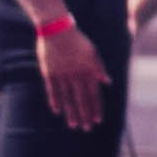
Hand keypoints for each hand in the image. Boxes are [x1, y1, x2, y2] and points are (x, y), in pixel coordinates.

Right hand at [35, 17, 111, 131]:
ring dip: (71, 112)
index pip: (94, 93)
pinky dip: (54, 100)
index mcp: (87, 69)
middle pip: (81, 98)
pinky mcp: (49, 72)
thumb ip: (99, 68)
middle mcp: (75, 74)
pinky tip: (57, 111)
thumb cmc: (77, 40)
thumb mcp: (93, 51)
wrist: (57, 28)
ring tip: (73, 125)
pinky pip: (52, 89)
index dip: (96, 107)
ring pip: (67, 97)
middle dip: (85, 114)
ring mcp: (61, 74)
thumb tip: (107, 82)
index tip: (98, 120)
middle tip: (86, 128)